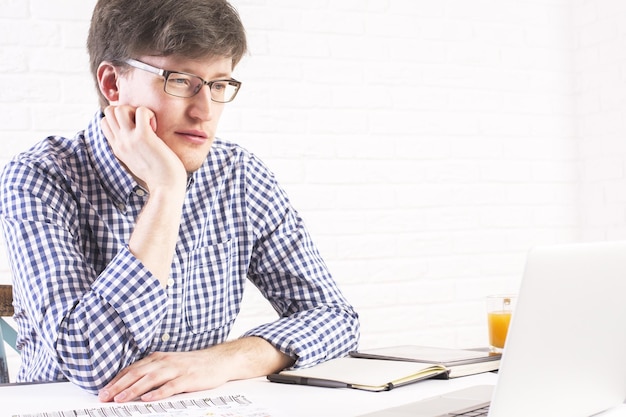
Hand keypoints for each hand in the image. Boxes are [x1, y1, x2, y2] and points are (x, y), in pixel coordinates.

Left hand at [98, 337, 294, 402]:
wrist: (220, 360)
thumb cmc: (194, 364)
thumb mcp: (170, 363)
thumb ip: (153, 370)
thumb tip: (131, 383)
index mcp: (159, 358)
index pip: (133, 369)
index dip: (117, 380)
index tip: (103, 391)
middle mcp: (166, 361)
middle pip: (138, 373)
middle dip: (119, 385)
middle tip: (105, 396)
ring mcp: (177, 369)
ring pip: (151, 378)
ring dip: (134, 389)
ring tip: (120, 399)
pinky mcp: (189, 378)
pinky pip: (171, 386)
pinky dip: (158, 392)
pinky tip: (148, 399)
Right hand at [101, 105, 185, 191]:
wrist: (166, 188)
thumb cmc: (158, 175)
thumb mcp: (137, 161)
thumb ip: (132, 148)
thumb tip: (137, 137)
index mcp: (117, 148)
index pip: (104, 122)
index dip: (119, 117)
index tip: (135, 127)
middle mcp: (120, 142)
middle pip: (109, 111)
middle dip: (126, 109)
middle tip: (141, 123)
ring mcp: (130, 139)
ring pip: (120, 108)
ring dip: (135, 110)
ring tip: (148, 124)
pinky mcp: (144, 136)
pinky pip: (141, 111)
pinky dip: (149, 113)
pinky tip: (155, 126)